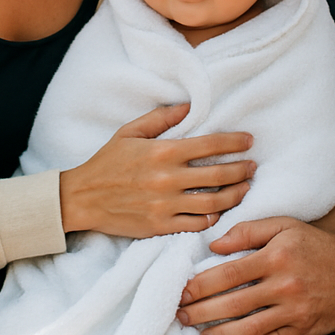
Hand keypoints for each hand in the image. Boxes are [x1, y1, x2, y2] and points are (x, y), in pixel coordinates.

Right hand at [59, 103, 255, 238]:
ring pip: (213, 203)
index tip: (249, 141)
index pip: (210, 144)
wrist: (81, 198)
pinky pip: (196, 225)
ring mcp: (165, 205)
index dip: (235, 142)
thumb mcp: (129, 132)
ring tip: (245, 188)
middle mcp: (167, 179)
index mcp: (162, 152)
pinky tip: (221, 211)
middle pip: (219, 175)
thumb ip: (161, 118)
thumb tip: (189, 107)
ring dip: (235, 195)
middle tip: (252, 167)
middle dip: (242, 170)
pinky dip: (214, 219)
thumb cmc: (107, 162)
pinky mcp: (160, 227)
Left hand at [176, 217, 334, 334]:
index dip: (201, 284)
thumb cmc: (317, 246)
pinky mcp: (302, 332)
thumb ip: (249, 230)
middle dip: (201, 311)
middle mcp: (284, 286)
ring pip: (247, 328)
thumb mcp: (285, 226)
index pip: (228, 273)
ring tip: (198, 331)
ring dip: (218, 332)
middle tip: (179, 314)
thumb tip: (214, 243)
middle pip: (232, 303)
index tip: (181, 290)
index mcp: (276, 256)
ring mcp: (294, 312)